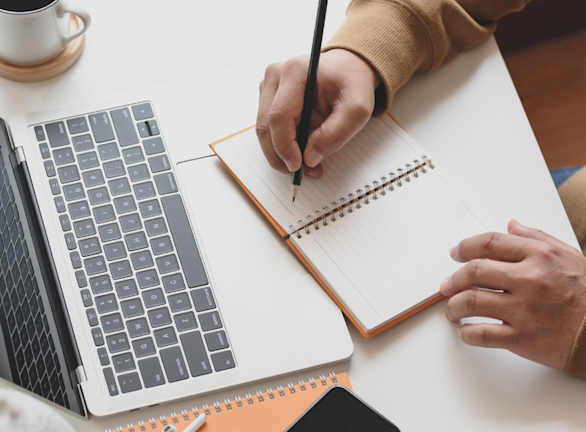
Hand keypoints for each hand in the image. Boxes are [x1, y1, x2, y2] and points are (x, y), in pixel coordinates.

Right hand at [256, 49, 380, 177]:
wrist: (348, 69)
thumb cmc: (352, 84)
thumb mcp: (356, 110)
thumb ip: (335, 134)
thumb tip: (309, 159)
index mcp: (295, 72)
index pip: (279, 116)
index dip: (285, 146)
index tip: (298, 166)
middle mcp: (275, 76)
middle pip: (266, 126)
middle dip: (280, 156)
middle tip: (301, 173)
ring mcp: (269, 86)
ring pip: (265, 130)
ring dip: (281, 154)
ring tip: (307, 165)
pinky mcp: (269, 97)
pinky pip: (269, 129)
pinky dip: (282, 146)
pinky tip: (301, 151)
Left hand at [440, 219, 585, 369]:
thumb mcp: (568, 256)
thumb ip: (537, 238)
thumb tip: (510, 225)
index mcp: (538, 256)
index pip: (488, 243)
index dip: (465, 247)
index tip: (455, 254)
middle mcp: (528, 280)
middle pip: (473, 272)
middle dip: (453, 279)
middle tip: (446, 285)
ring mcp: (523, 310)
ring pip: (471, 302)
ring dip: (453, 306)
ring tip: (452, 309)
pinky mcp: (522, 338)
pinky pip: (482, 334)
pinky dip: (467, 333)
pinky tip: (465, 331)